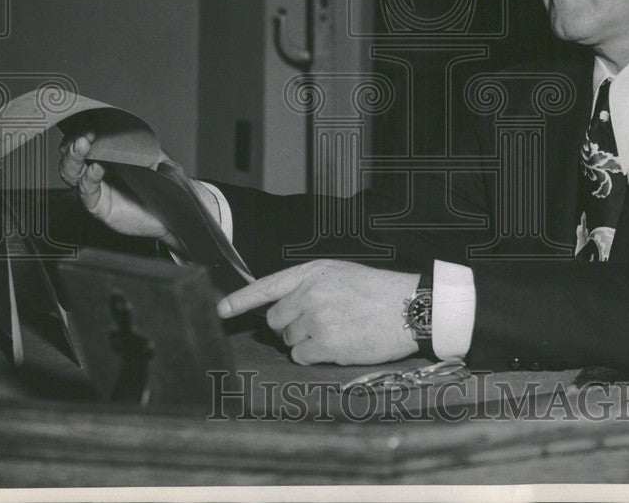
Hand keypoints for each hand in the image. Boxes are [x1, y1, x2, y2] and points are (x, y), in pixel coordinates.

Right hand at [58, 133, 217, 250]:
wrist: (171, 214)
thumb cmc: (162, 187)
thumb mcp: (158, 159)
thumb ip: (147, 144)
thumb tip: (136, 127)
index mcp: (105, 158)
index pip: (84, 142)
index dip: (82, 131)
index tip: (89, 123)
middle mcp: (95, 173)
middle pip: (71, 156)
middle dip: (74, 143)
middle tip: (84, 134)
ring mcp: (95, 189)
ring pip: (71, 173)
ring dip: (74, 157)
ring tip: (82, 145)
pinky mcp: (99, 207)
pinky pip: (87, 191)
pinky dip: (89, 178)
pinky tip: (96, 168)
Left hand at [217, 260, 419, 365]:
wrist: (408, 307)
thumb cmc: (377, 292)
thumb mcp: (340, 274)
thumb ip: (309, 285)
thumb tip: (282, 309)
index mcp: (312, 272)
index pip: (266, 286)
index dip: (239, 300)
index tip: (219, 310)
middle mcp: (309, 293)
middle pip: (276, 320)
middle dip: (291, 326)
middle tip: (321, 323)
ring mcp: (316, 319)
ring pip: (290, 340)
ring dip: (307, 341)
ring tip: (338, 330)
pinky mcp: (325, 344)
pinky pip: (302, 357)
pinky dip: (316, 356)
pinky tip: (340, 344)